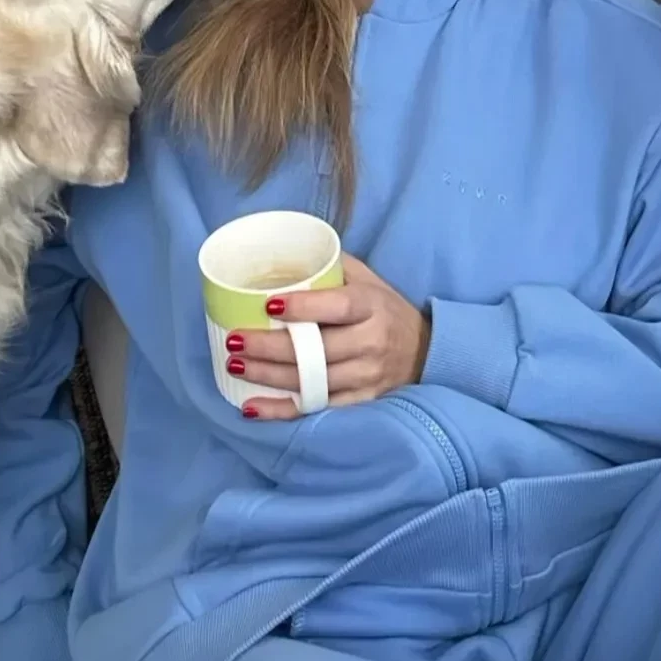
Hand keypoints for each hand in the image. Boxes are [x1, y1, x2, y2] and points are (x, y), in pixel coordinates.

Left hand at [229, 254, 430, 419]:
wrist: (425, 351)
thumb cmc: (385, 308)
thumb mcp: (368, 279)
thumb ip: (332, 266)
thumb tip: (287, 249)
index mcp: (371, 306)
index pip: (337, 307)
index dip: (303, 307)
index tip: (268, 304)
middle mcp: (370, 343)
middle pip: (317, 350)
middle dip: (270, 347)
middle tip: (235, 340)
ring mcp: (366, 377)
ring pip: (312, 381)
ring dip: (269, 376)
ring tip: (236, 365)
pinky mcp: (361, 401)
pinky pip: (316, 408)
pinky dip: (282, 411)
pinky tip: (253, 406)